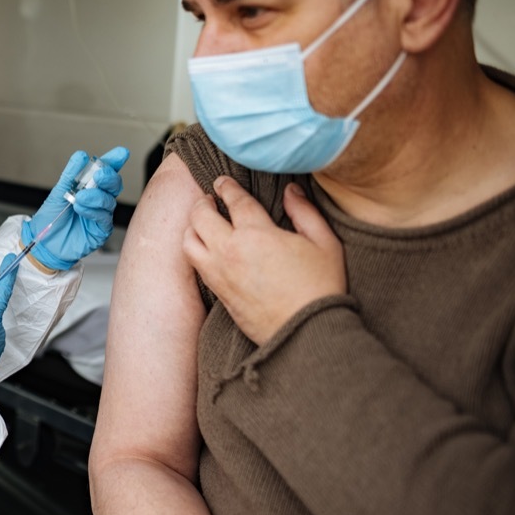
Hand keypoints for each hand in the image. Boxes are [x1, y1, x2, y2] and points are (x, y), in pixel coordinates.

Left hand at [24, 147, 129, 270]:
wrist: (44, 242)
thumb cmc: (52, 217)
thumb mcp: (59, 192)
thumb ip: (71, 174)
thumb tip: (81, 155)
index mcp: (90, 187)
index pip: (106, 171)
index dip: (115, 161)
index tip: (121, 153)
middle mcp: (99, 199)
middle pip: (114, 185)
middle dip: (109, 177)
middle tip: (98, 174)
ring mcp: (102, 215)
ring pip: (109, 200)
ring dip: (95, 196)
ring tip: (79, 198)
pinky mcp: (101, 230)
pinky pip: (104, 218)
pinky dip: (93, 210)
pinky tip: (80, 208)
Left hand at [183, 177, 345, 344]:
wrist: (307, 334)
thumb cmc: (320, 289)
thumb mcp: (325, 244)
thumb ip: (305, 212)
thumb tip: (291, 191)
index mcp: (257, 234)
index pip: (233, 200)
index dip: (227, 187)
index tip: (222, 181)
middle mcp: (230, 251)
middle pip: (200, 216)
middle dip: (202, 202)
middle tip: (209, 198)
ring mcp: (219, 273)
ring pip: (189, 241)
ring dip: (193, 226)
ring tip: (203, 222)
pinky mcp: (218, 293)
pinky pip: (195, 264)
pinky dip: (195, 249)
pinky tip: (206, 247)